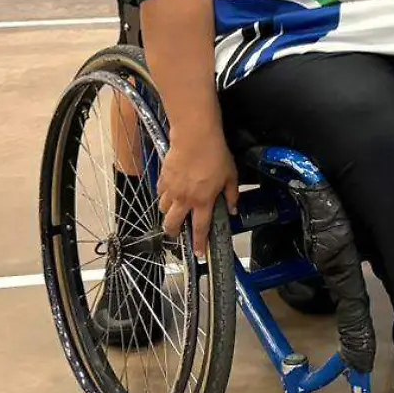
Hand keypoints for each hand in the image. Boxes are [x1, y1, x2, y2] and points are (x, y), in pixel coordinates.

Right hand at [157, 130, 238, 260]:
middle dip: (173, 233)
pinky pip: (160, 194)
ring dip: (168, 213)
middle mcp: (184, 199)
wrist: (195, 138)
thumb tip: (233, 210)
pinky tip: (170, 193)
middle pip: (172, 224)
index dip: (199, 243)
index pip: (200, 228)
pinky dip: (164, 196)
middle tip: (177, 234)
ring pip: (163, 210)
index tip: (198, 254)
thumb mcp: (231, 176)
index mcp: (203, 201)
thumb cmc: (216, 155)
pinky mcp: (162, 179)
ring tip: (175, 211)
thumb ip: (231, 195)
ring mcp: (171, 190)